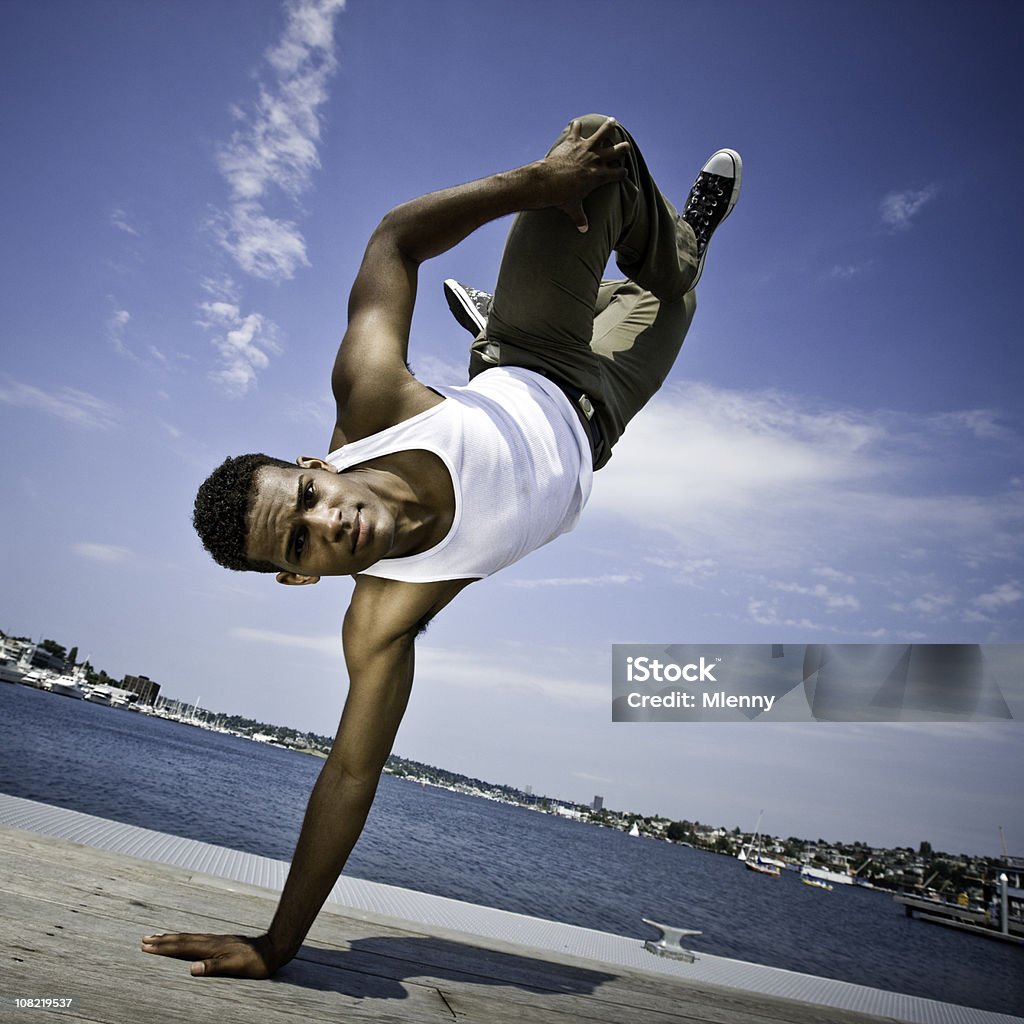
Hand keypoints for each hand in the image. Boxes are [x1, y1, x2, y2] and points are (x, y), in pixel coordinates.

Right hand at [141, 931, 284, 978]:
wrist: (271, 949)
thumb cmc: (253, 962)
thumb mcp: (233, 966)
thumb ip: (212, 967)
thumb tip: (191, 968)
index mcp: (210, 947)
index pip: (182, 947)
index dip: (164, 947)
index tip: (147, 946)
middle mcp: (211, 941)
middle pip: (182, 939)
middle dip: (163, 940)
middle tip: (145, 939)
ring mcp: (216, 940)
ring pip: (189, 937)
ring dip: (173, 937)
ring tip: (160, 936)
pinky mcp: (222, 942)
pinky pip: (197, 939)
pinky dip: (186, 939)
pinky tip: (186, 940)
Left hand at [537, 117, 630, 231]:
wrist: (549, 181)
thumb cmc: (562, 196)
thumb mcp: (573, 208)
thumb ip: (580, 218)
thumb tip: (584, 231)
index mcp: (599, 176)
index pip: (617, 173)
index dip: (621, 173)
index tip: (623, 172)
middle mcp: (596, 160)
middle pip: (616, 151)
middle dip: (622, 148)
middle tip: (626, 146)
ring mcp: (586, 149)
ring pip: (602, 134)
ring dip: (608, 127)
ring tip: (613, 121)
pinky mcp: (573, 141)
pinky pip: (577, 129)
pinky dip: (576, 126)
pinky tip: (577, 123)